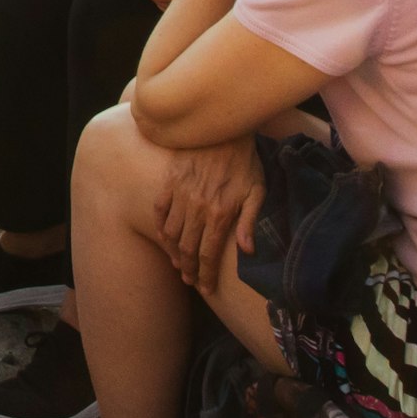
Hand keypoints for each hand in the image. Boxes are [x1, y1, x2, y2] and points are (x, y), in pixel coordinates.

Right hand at [145, 135, 264, 289]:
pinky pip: (159, 210)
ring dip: (173, 253)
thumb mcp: (257, 190)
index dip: (206, 275)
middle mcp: (198, 207)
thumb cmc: (244, 161)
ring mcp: (181, 194)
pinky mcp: (170, 181)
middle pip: (187, 248)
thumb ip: (249, 221)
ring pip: (170, 233)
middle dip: (189, 269)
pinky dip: (159, 227)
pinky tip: (164, 237)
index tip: (206, 288)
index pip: (209, 254)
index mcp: (221, 213)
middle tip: (191, 281)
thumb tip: (247, 250)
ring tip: (178, 263)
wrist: (224, 128)